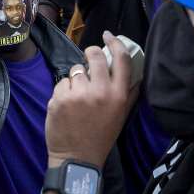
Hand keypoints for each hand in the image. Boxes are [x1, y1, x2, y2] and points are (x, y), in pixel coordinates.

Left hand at [45, 33, 137, 166]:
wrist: (77, 158)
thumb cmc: (101, 136)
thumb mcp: (121, 115)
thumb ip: (128, 93)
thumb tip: (135, 71)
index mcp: (118, 95)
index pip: (121, 59)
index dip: (115, 42)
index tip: (108, 36)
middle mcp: (99, 92)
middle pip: (94, 55)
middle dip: (90, 53)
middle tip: (89, 61)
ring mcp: (77, 95)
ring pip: (75, 70)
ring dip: (76, 79)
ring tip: (78, 97)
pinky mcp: (59, 99)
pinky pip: (61, 83)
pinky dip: (63, 91)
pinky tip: (67, 106)